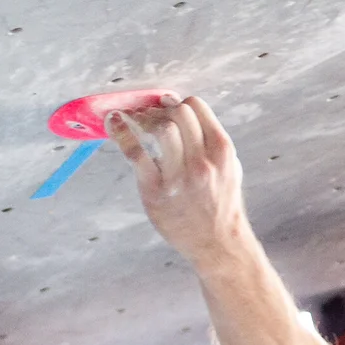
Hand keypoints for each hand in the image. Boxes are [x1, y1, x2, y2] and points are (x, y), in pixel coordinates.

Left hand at [107, 95, 246, 266]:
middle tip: (150, 114)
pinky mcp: (156, 190)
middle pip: (178, 113)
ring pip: (161, 129)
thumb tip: (184, 114)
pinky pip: (136, 154)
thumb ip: (211, 142)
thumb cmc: (221, 204)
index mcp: (222, 152)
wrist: (217, 243)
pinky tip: (114, 122)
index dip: (178, 102)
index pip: (196, 107)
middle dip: (161, 108)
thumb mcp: (230, 168)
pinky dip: (122, 133)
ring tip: (138, 121)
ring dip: (145, 119)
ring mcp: (179, 177)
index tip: (166, 104)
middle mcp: (202, 161)